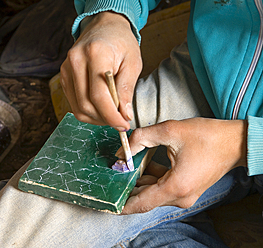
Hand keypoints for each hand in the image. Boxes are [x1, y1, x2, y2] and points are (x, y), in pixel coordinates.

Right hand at [60, 11, 141, 130]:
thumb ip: (127, 89)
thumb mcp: (133, 62)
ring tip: (111, 115)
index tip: (123, 124)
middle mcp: (75, 61)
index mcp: (95, 54)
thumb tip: (124, 114)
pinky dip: (88, 111)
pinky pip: (74, 103)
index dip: (111, 115)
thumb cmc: (121, 43)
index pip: (98, 95)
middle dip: (104, 119)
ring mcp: (66, 70)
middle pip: (86, 105)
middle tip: (120, 122)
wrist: (103, 27)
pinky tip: (101, 108)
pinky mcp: (64, 77)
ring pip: (78, 107)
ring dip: (96, 118)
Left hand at [115, 118, 246, 213]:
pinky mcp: (185, 190)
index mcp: (176, 187)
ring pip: (152, 192)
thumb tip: (123, 150)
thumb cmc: (208, 137)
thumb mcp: (170, 130)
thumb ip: (142, 138)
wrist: (234, 142)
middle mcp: (180, 197)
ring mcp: (184, 195)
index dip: (122, 204)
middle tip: (111, 176)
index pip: (141, 203)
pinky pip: (162, 187)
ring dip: (138, 181)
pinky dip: (150, 178)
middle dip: (127, 187)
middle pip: (145, 198)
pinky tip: (142, 164)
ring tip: (124, 167)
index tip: (107, 203)